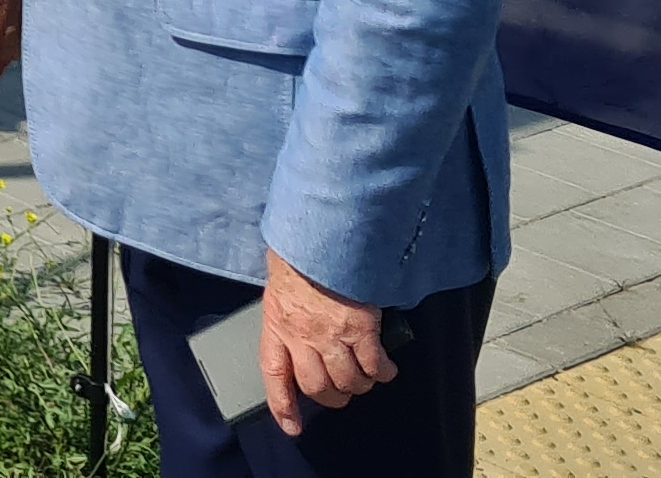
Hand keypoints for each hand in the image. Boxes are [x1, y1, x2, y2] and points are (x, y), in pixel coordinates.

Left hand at [260, 250, 395, 433]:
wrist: (320, 234)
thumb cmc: (298, 256)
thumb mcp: (279, 286)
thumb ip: (286, 313)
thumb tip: (294, 326)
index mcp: (276, 325)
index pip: (274, 375)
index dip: (283, 405)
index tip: (291, 426)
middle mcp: (301, 337)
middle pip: (317, 387)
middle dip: (331, 397)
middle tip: (341, 392)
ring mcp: (332, 336)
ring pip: (348, 382)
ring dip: (359, 385)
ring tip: (365, 378)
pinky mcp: (361, 330)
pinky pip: (375, 367)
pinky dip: (384, 372)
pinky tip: (386, 368)